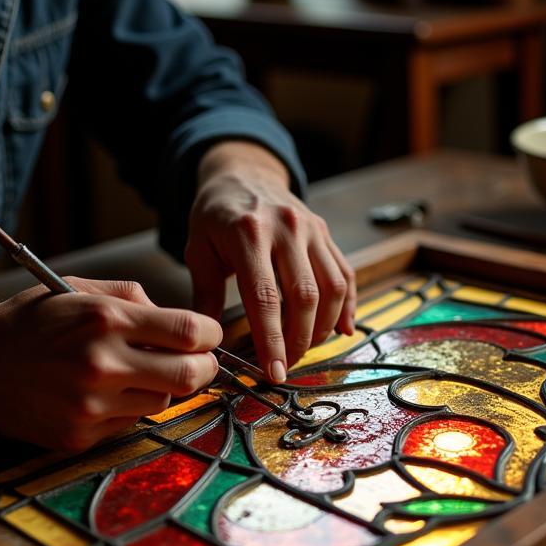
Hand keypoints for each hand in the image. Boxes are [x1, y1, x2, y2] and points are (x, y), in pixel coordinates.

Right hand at [0, 278, 220, 451]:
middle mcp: (101, 363)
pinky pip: (129, 423)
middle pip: (190, 375)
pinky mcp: (79, 436)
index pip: (190, 332)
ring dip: (161, 387)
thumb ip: (135, 298)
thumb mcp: (81, 289)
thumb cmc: (32, 320)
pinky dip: (128, 408)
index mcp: (106, 319)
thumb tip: (182, 320)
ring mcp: (90, 405)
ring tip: (135, 372)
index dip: (210, 334)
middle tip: (197, 361)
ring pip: (162, 401)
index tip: (208, 336)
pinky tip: (102, 392)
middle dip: (203, 368)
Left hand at [184, 141, 355, 381]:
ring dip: (324, 327)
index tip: (275, 373)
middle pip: (305, 296)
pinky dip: (347, 305)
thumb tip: (208, 343)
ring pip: (332, 288)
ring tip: (306, 347)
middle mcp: (286, 228)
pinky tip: (340, 329)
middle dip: (300, 340)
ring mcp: (311, 228)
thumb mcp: (198, 250)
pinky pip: (345, 273)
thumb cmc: (215, 216)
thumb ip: (206, 296)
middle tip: (288, 365)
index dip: (273, 340)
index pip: (265, 297)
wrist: (242, 173)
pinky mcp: (325, 232)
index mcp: (248, 234)